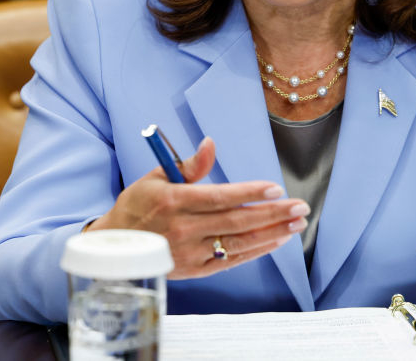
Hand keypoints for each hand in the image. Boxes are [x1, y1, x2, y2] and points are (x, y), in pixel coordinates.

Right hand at [87, 137, 308, 277]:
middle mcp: (184, 228)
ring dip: (271, 233)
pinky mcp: (193, 270)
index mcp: (174, 201)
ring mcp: (189, 252)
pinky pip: (230, 260)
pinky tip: (275, 240)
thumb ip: (189, 165)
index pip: (220, 197)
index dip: (250, 194)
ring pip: (238, 243)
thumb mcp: (157, 176)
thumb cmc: (138, 204)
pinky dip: (255, 251)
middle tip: (300, 207)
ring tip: (296, 223)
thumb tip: (210, 144)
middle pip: (236, 221)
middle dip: (273, 214)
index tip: (275, 189)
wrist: (115, 245)